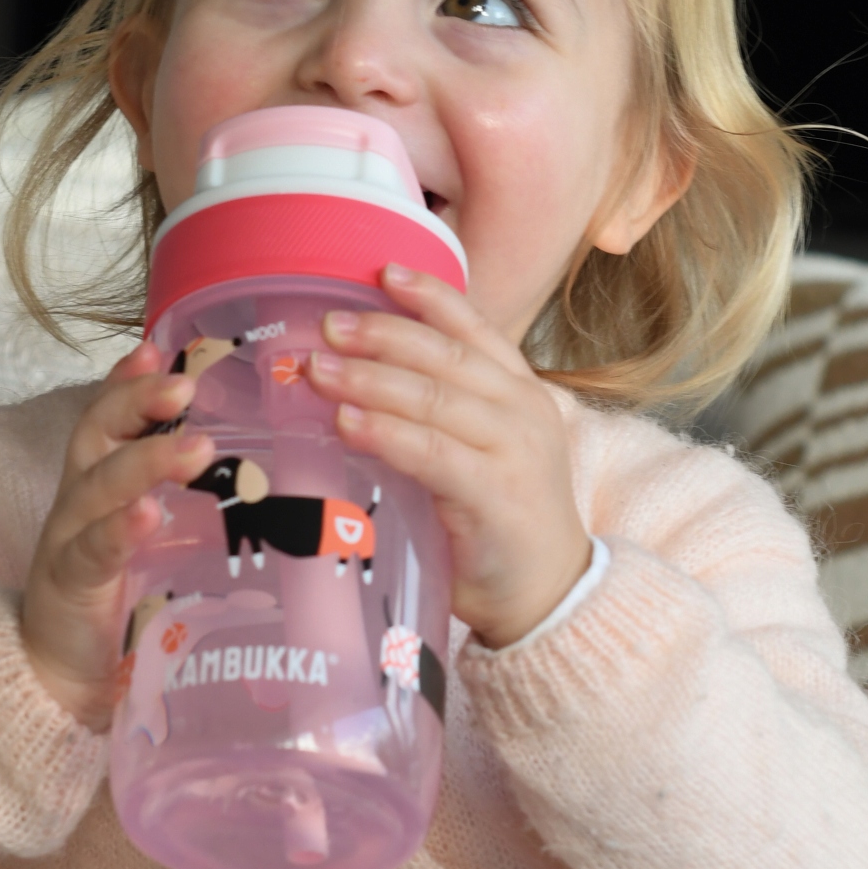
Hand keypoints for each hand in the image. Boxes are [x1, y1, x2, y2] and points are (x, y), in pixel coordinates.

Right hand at [20, 343, 213, 728]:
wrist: (61, 677)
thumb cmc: (118, 599)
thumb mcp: (158, 541)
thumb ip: (192, 505)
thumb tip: (264, 473)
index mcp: (102, 482)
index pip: (112, 416)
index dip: (131, 381)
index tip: (161, 349)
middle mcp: (80, 500)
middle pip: (98, 432)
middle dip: (138, 402)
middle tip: (186, 385)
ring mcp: (69, 540)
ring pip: (100, 485)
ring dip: (146, 461)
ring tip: (194, 448)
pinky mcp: (69, 586)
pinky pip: (93, 551)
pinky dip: (120, 530)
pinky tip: (147, 516)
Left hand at [306, 266, 590, 648]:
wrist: (549, 596)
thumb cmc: (499, 522)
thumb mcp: (478, 452)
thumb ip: (438, 417)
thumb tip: (355, 381)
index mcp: (518, 393)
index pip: (473, 329)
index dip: (428, 295)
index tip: (382, 272)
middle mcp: (522, 412)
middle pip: (444, 357)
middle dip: (381, 334)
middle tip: (326, 325)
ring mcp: (514, 451)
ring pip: (434, 398)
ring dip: (370, 379)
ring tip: (317, 369)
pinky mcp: (496, 495)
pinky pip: (432, 453)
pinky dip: (386, 432)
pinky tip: (346, 422)